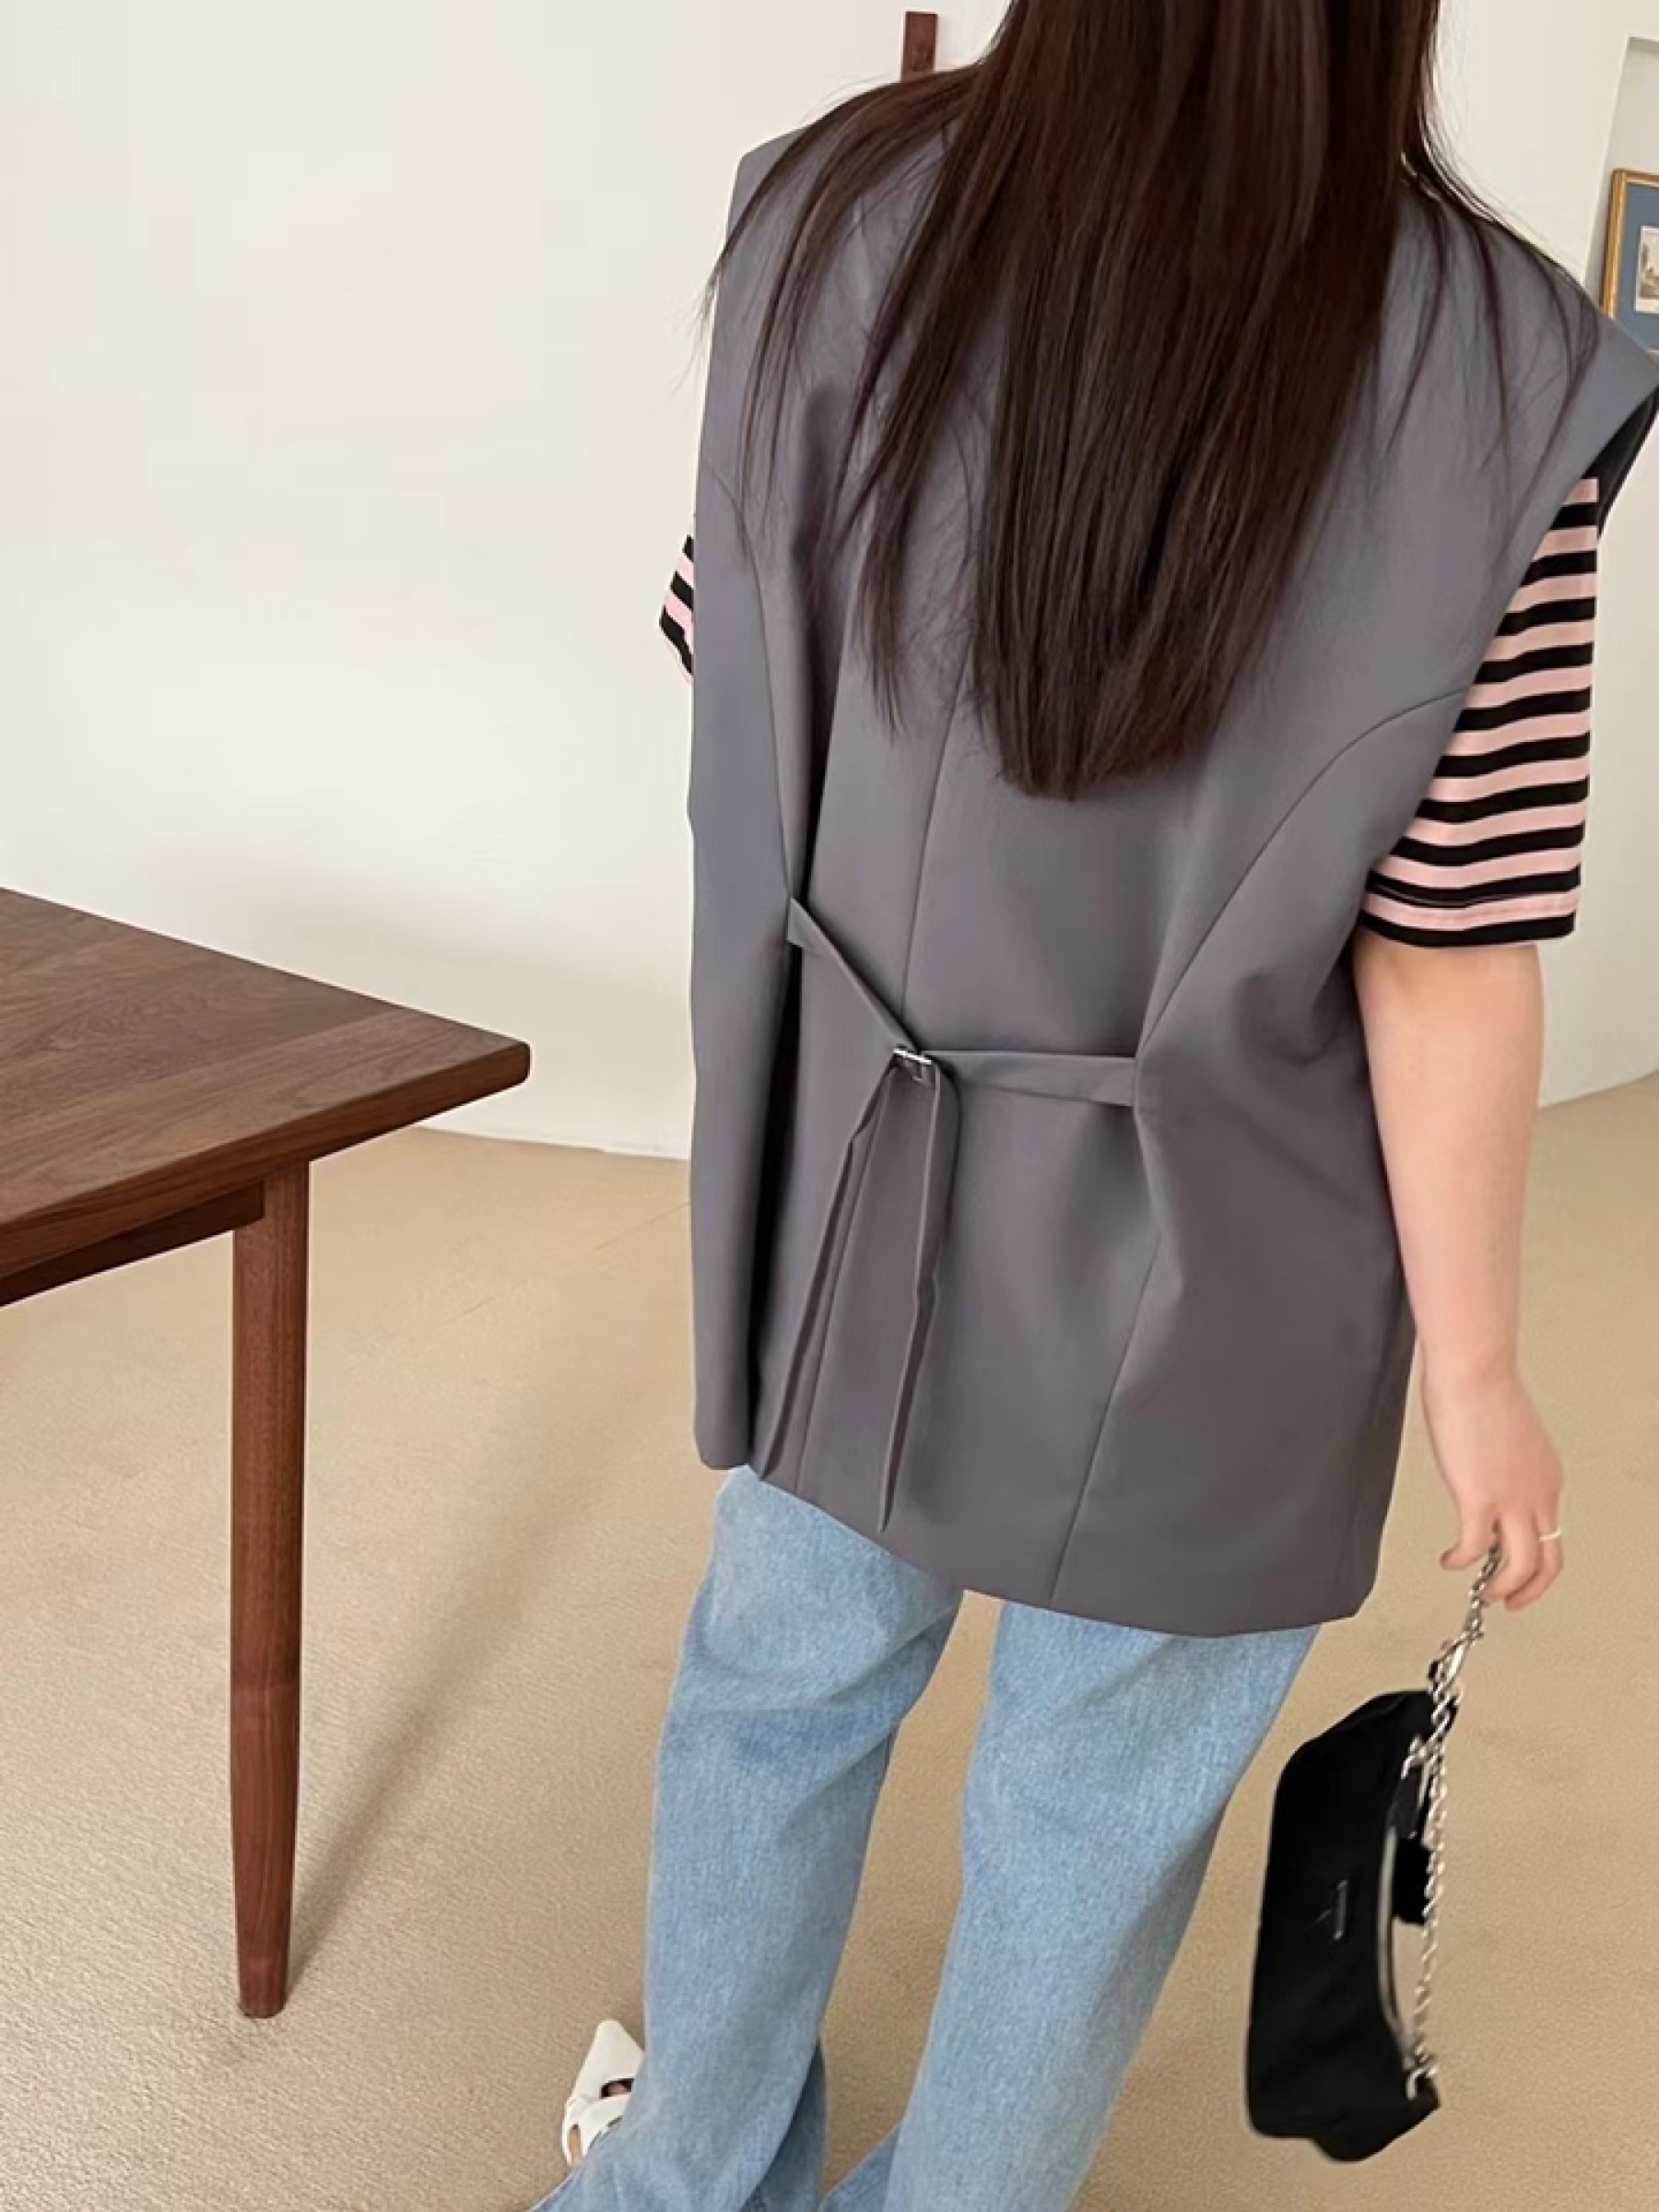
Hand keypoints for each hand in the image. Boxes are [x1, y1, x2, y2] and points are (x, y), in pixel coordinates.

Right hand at [1420, 1363, 1564, 1610]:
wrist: (1474, 1369)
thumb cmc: (1482, 1387)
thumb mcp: (1507, 1436)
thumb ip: (1503, 1464)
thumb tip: (1484, 1475)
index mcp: (1547, 1478)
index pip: (1550, 1534)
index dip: (1532, 1558)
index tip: (1509, 1564)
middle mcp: (1539, 1495)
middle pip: (1549, 1562)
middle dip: (1529, 1590)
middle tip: (1507, 1600)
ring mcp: (1512, 1500)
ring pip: (1522, 1567)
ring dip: (1502, 1588)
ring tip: (1482, 1593)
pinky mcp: (1480, 1500)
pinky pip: (1474, 1549)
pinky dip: (1461, 1561)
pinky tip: (1448, 1560)